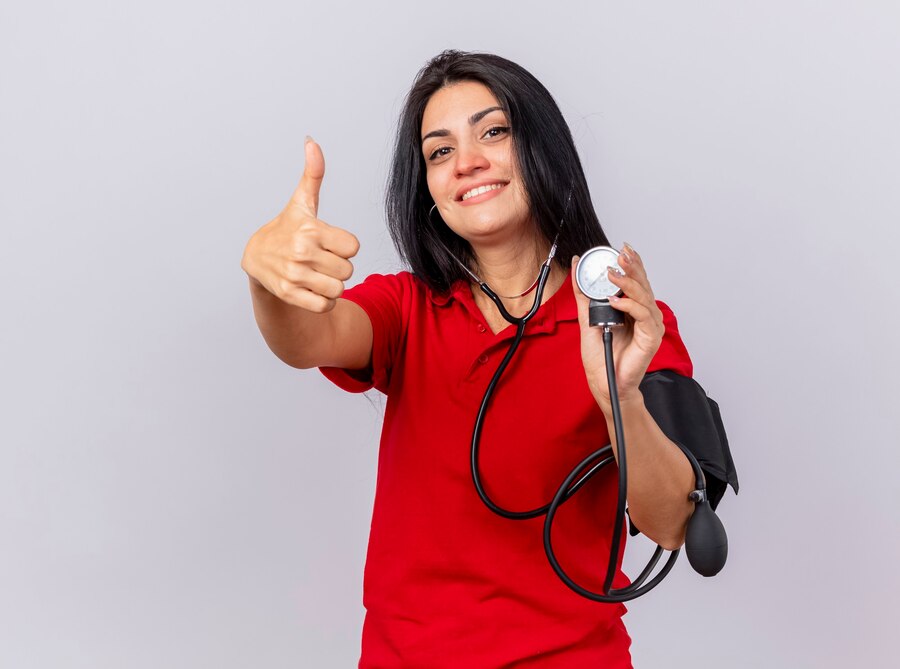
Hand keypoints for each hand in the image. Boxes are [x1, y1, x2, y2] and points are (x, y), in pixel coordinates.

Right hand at [241, 138, 360, 311]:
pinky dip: (323, 301)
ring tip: (317, 274)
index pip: (353, 247)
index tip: (329, 242)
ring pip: (338, 289)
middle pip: (348, 270)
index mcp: (311, 229)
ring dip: (332, 284)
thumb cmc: (287, 229)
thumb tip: (311, 141)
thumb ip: (313, 175)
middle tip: (321, 259)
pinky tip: (312, 288)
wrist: (256, 258)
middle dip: (338, 266)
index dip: (344, 246)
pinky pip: (324, 304)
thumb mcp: (301, 203)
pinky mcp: (290, 295)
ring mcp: (295, 275)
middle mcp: (302, 252)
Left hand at [571, 244, 664, 409]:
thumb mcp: (588, 317)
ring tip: (613, 274)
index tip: (621, 248)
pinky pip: (642, 315)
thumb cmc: (602, 355)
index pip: (636, 280)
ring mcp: (650, 325)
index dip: (631, 263)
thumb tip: (575, 267)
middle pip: (642, 284)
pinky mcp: (651, 337)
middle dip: (632, 266)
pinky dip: (629, 306)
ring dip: (628, 283)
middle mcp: (645, 314)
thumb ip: (584, 293)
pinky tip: (615, 301)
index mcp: (633, 308)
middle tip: (620, 254)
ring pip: (643, 296)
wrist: (605, 381)